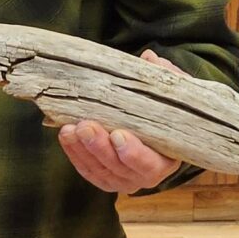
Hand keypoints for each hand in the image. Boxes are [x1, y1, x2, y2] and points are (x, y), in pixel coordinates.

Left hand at [57, 49, 182, 194]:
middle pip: (120, 168)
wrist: (161, 128)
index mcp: (166, 159)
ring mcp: (124, 178)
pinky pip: (88, 169)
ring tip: (69, 128)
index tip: (118, 135)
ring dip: (82, 150)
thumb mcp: (172, 93)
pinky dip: (75, 153)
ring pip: (100, 170)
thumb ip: (164, 77)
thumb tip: (149, 58)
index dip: (134, 153)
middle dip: (99, 147)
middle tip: (85, 125)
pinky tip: (66, 135)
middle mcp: (145, 175)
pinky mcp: (105, 176)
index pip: (150, 163)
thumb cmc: (167, 110)